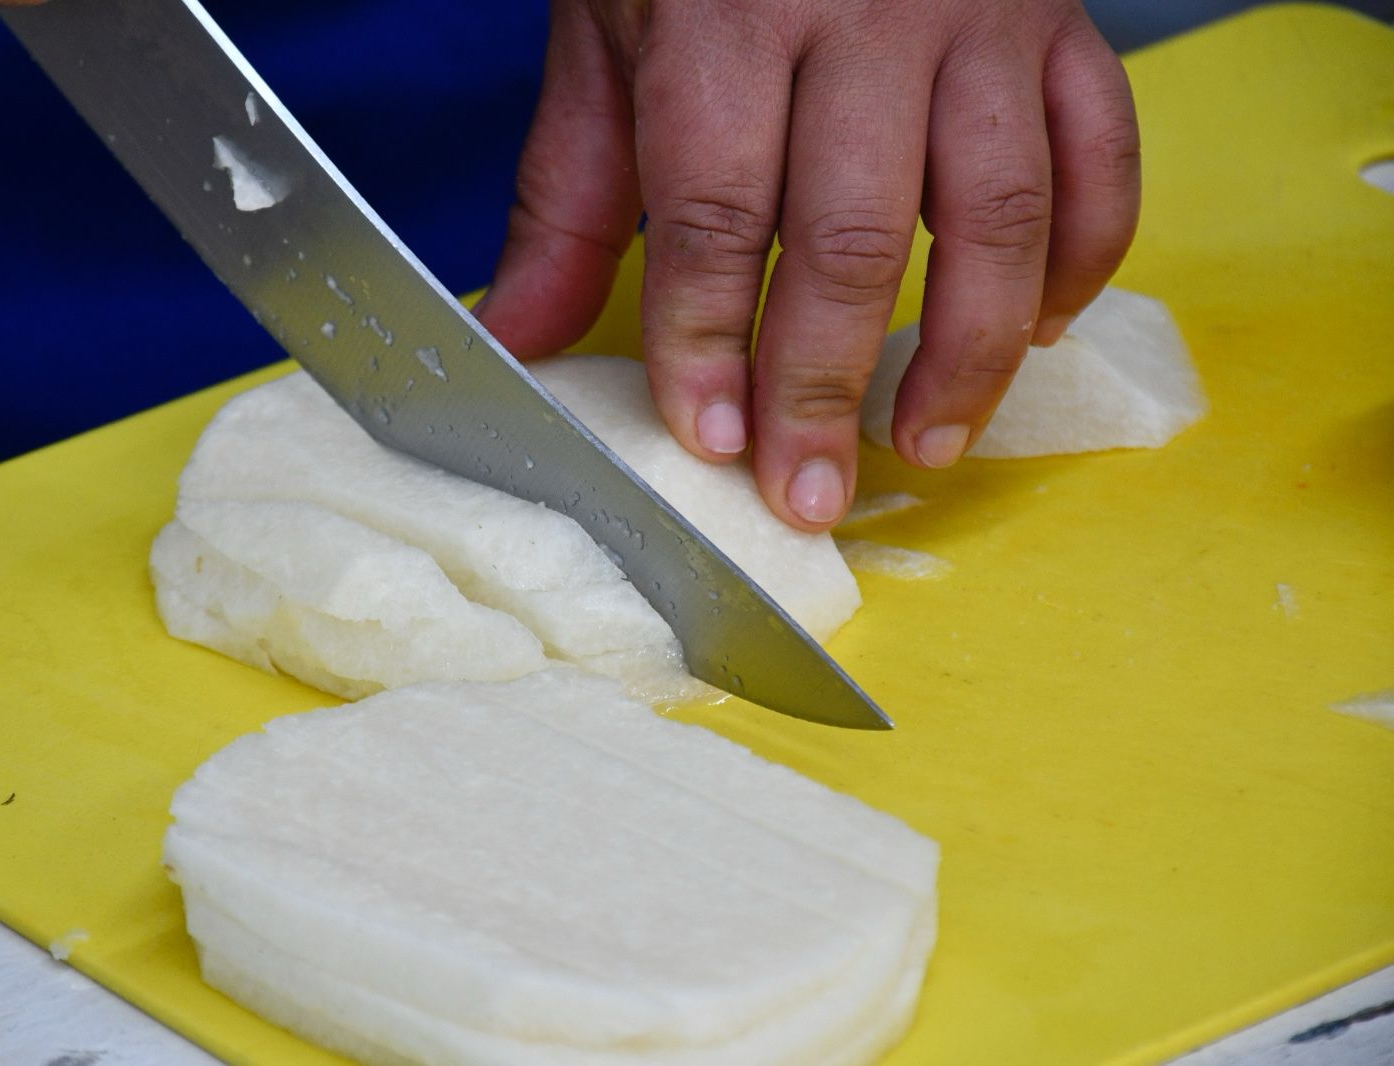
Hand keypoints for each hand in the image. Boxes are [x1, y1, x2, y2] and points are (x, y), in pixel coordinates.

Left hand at [475, 0, 1139, 530]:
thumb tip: (520, 337)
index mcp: (730, 14)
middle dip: (825, 383)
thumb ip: (570, 191)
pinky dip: (1083, 256)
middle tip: (807, 492)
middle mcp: (868, 15)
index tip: (709, 439)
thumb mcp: (609, 34)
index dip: (710, 340)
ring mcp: (980, 19)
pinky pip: (1102, 156)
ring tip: (929, 442)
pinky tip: (1039, 330)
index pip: (718, 210)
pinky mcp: (1060, 23)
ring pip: (1001, 213)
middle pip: (854, 235)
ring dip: (971, 351)